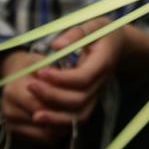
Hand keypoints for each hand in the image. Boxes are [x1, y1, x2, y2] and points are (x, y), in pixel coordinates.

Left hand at [0, 17, 119, 142]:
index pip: (83, 78)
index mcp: (103, 63)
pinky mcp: (89, 103)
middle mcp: (101, 84)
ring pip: (79, 116)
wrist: (118, 46)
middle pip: (79, 99)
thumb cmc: (102, 34)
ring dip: (55, 117)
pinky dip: (59, 123)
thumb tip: (56, 46)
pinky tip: (42, 119)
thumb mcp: (93, 26)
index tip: (40, 71)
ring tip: (34, 114)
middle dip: (52, 96)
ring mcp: (96, 96)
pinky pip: (76, 120)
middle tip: (30, 86)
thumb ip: (76, 34)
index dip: (60, 78)